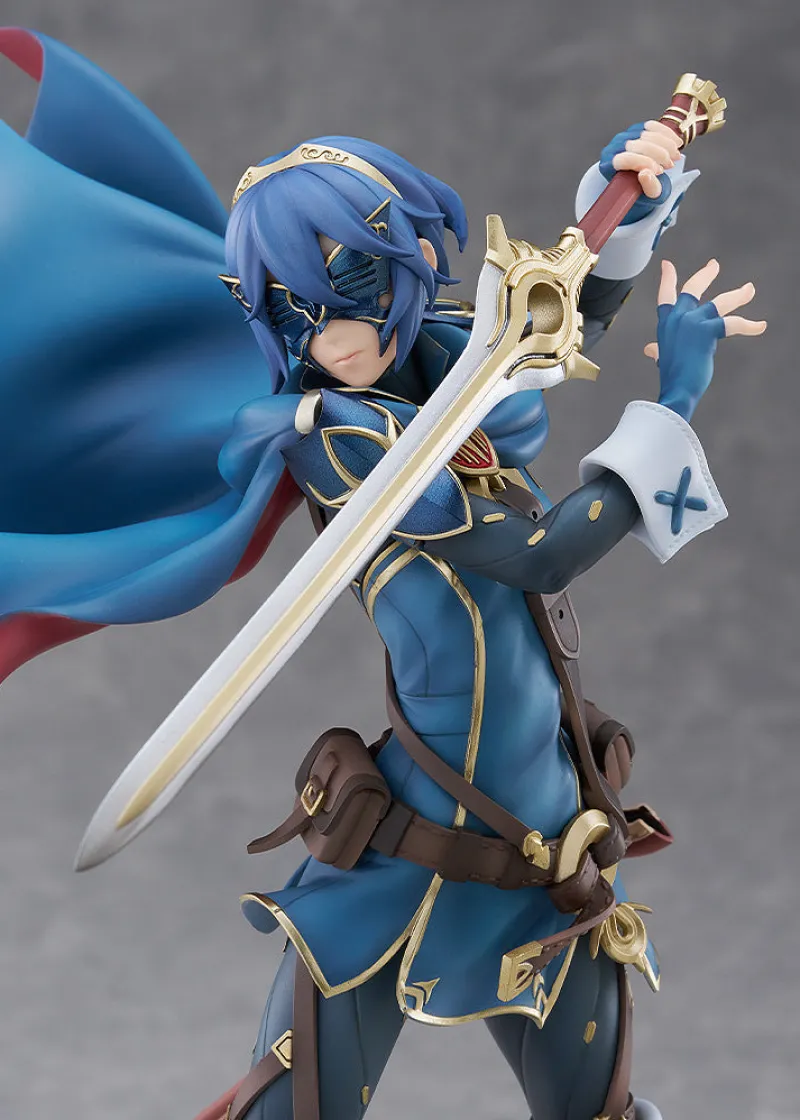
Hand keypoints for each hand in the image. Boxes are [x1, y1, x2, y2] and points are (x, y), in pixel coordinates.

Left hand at [600, 120, 681, 199]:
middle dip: (659, 154)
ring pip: (647, 134)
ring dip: (666, 144)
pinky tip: (676, 144)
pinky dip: (667, 134)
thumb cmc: (643, 191)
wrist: (644, 180)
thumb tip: (645, 174)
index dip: (644, 162)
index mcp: (608, 166)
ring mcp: (624, 136)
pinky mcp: (636, 128)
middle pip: (638, 144)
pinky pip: (652, 126)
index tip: (659, 171)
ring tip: (675, 157)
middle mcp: (613, 148)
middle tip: (670, 165)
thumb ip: (649, 187)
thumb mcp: (649, 196)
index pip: (625, 159)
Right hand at [645, 259, 766, 421]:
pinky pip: (733, 323)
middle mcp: (678, 318)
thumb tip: (650, 350)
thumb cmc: (672, 377)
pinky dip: (749, 325)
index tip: (668, 266)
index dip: (667, 280)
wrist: (677, 389)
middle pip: (693, 288)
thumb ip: (658, 350)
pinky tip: (760, 326)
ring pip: (720, 302)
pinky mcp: (707, 331)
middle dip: (706, 275)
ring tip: (749, 290)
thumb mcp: (664, 357)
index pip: (666, 296)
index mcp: (666, 324)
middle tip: (714, 265)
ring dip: (738, 295)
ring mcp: (692, 322)